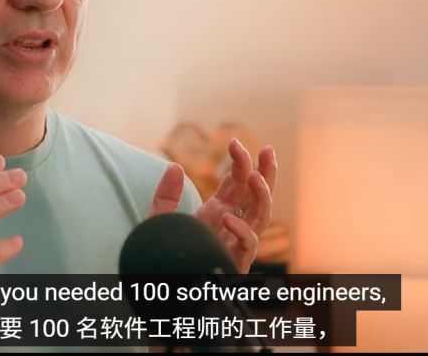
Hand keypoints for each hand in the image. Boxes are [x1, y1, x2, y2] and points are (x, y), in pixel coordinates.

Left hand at [147, 139, 275, 273]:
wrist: (160, 286)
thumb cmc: (161, 256)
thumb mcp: (159, 221)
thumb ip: (165, 196)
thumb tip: (175, 166)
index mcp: (216, 212)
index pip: (237, 183)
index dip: (240, 162)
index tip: (233, 142)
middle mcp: (230, 225)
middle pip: (257, 196)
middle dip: (266, 172)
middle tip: (268, 149)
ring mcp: (235, 243)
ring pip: (260, 217)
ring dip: (261, 195)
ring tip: (254, 175)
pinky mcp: (235, 263)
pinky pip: (247, 245)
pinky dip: (241, 229)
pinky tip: (228, 217)